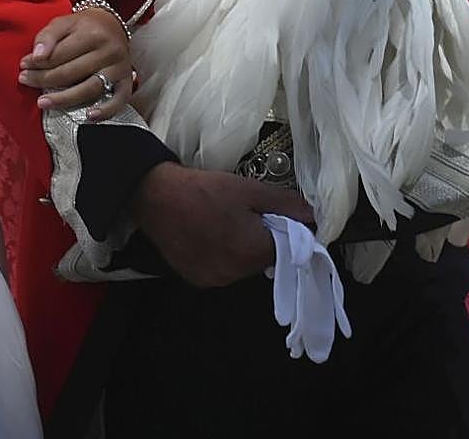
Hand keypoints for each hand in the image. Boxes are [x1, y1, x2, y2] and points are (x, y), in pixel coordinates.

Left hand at [18, 6, 133, 120]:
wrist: (112, 25)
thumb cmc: (83, 26)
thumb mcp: (64, 22)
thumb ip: (47, 36)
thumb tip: (36, 57)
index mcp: (92, 34)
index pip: (60, 54)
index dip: (38, 63)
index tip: (23, 66)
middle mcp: (108, 51)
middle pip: (72, 72)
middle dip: (44, 80)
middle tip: (25, 81)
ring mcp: (119, 67)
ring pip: (90, 88)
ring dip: (64, 99)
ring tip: (43, 102)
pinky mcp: (127, 80)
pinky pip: (120, 100)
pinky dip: (105, 111)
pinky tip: (88, 116)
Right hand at [132, 164, 313, 287]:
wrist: (154, 195)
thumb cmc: (203, 189)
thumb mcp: (248, 189)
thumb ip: (284, 204)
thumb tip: (314, 216)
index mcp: (252, 252)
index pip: (287, 251)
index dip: (284, 233)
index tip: (274, 219)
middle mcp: (235, 274)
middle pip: (263, 261)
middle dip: (260, 241)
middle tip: (244, 215)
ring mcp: (214, 279)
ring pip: (242, 267)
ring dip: (240, 250)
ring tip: (222, 223)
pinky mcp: (196, 279)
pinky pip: (221, 271)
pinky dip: (220, 257)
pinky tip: (207, 235)